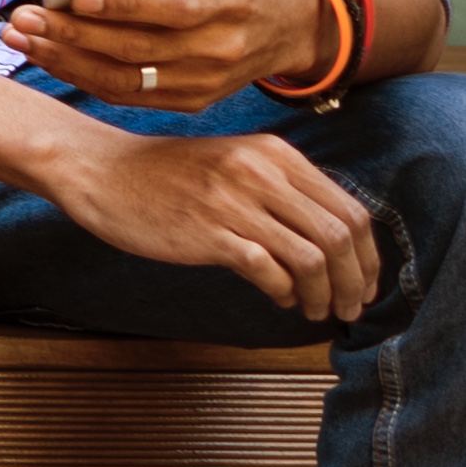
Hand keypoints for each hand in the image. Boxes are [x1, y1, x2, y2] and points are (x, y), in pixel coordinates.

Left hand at [6, 0, 324, 110]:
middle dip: (74, 35)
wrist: (289, 30)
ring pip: (126, 80)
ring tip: (23, 40)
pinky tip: (50, 58)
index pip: (171, 12)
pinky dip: (85, 80)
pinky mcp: (190, 101)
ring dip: (68, 62)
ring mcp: (203, 82)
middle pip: (136, 49)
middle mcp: (218, 50)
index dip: (124, 7)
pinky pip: (129, 95)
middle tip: (24, 19)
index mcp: (228, 5)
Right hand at [36, 122, 382, 322]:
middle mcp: (262, 173)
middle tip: (349, 308)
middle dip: (355, 281)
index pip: (349, 209)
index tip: (364, 283)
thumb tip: (326, 240)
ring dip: (324, 293)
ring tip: (316, 311)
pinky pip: (268, 268)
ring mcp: (234, 202)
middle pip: (340, 235)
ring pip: (312, 256)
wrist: (98, 170)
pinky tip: (279, 298)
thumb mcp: (234, 164)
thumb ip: (280, 190)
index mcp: (276, 155)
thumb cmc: (162, 175)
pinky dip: (284, 291)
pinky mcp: (207, 232)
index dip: (367, 255)